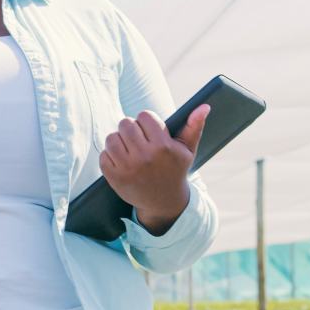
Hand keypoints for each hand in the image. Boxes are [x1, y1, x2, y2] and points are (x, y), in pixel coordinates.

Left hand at [98, 103, 209, 230]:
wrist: (164, 202)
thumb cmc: (175, 170)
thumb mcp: (187, 150)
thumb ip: (194, 126)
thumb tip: (204, 106)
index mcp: (163, 146)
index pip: (144, 116)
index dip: (147, 121)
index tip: (150, 130)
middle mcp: (145, 156)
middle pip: (126, 123)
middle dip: (131, 128)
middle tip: (138, 138)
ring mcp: (128, 168)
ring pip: (112, 137)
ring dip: (119, 140)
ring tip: (128, 148)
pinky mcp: (115, 178)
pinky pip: (104, 154)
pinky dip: (110, 155)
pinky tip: (122, 161)